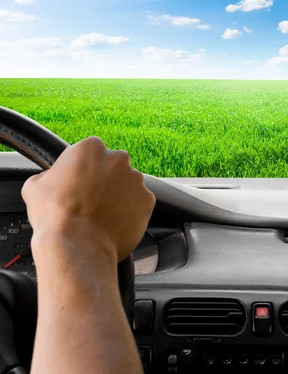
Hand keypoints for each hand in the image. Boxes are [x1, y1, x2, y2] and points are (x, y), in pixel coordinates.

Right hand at [22, 137, 154, 263]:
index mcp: (91, 148)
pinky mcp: (148, 199)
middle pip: (113, 167)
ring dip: (118, 196)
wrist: (76, 245)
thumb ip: (49, 174)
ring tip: (102, 215)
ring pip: (128, 185)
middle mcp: (119, 158)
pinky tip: (114, 223)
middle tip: (91, 201)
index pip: (90, 153)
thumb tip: (50, 177)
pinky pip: (139, 204)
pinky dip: (130, 212)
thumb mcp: (35, 186)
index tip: (78, 184)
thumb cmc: (54, 215)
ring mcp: (136, 179)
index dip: (83, 170)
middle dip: (104, 181)